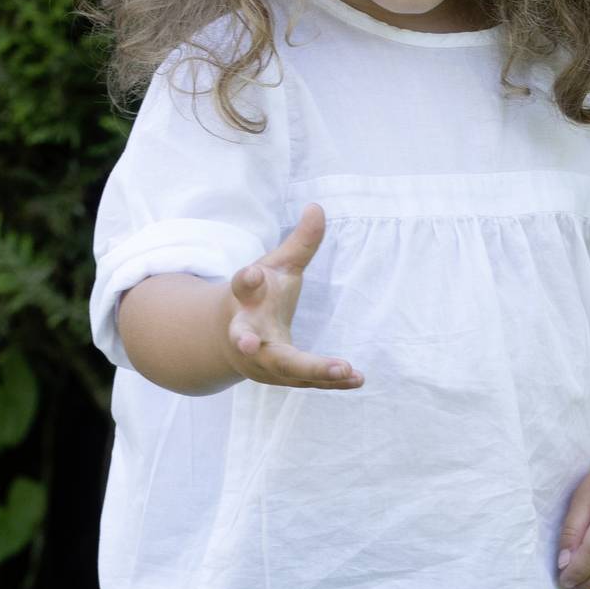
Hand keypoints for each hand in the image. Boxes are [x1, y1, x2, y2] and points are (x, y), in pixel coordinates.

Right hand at [226, 207, 362, 387]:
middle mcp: (247, 332)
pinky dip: (333, 380)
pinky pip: (308, 381)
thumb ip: (300, 243)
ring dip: (313, 370)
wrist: (230, 343)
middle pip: (248, 338)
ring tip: (343, 368)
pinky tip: (359, 378)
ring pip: (284, 368)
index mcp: (244, 301)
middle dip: (249, 341)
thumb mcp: (277, 267)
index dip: (246, 279)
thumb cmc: (259, 299)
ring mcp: (263, 360)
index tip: (252, 273)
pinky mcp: (282, 377)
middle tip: (249, 343)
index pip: (242, 286)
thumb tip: (317, 207)